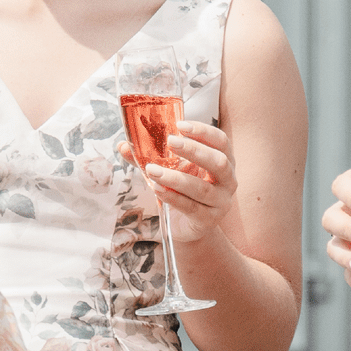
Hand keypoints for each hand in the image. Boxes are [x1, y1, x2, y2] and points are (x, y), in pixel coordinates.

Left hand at [118, 121, 236, 243]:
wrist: (187, 226)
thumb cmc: (182, 190)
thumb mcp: (170, 169)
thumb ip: (149, 157)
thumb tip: (122, 145)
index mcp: (224, 160)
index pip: (220, 141)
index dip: (203, 131)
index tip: (180, 124)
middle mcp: (228, 180)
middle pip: (218, 162)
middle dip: (194, 150)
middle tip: (170, 141)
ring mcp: (220, 202)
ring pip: (202, 188)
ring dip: (175, 177)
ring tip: (152, 170)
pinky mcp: (209, 220)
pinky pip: (191, 207)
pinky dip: (172, 197)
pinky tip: (156, 189)